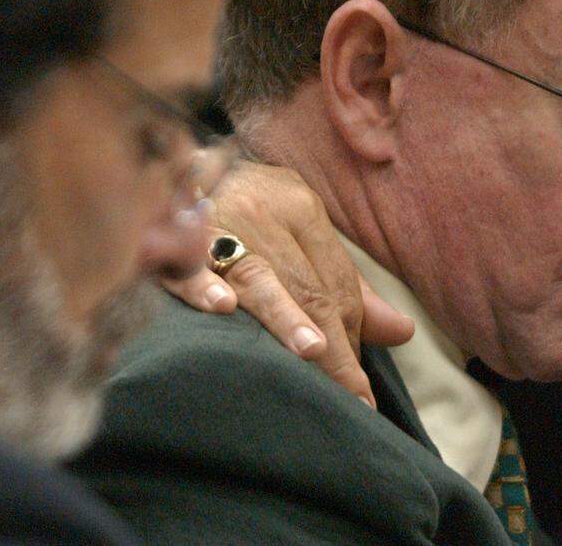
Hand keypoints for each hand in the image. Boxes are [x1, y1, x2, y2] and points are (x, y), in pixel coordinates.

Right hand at [162, 161, 413, 407]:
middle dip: (334, 346)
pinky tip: (223, 308)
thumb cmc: (243, 210)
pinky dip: (203, 285)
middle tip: (353, 399)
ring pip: (259, 276)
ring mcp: (217, 221)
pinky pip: (185, 264)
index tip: (361, 390)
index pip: (336, 281)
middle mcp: (264, 210)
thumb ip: (346, 285)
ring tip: (315, 354)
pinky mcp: (166, 238)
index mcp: (299, 206)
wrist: (159, 162)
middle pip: (307, 285)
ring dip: (286, 316)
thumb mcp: (298, 230)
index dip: (354, 334)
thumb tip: (402, 333)